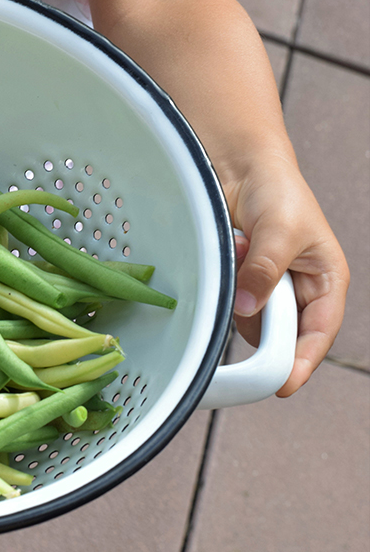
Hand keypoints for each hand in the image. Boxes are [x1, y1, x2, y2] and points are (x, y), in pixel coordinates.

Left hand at [223, 154, 348, 396]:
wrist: (242, 167)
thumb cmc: (277, 192)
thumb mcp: (280, 231)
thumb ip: (266, 270)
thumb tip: (249, 308)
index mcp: (325, 283)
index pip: (318, 333)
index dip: (303, 361)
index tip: (282, 384)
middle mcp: (298, 292)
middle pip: (281, 334)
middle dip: (261, 313)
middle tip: (247, 285)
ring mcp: (266, 290)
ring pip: (250, 319)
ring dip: (240, 292)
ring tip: (242, 245)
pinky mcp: (240, 284)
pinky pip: (229, 302)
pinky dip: (226, 283)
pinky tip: (231, 250)